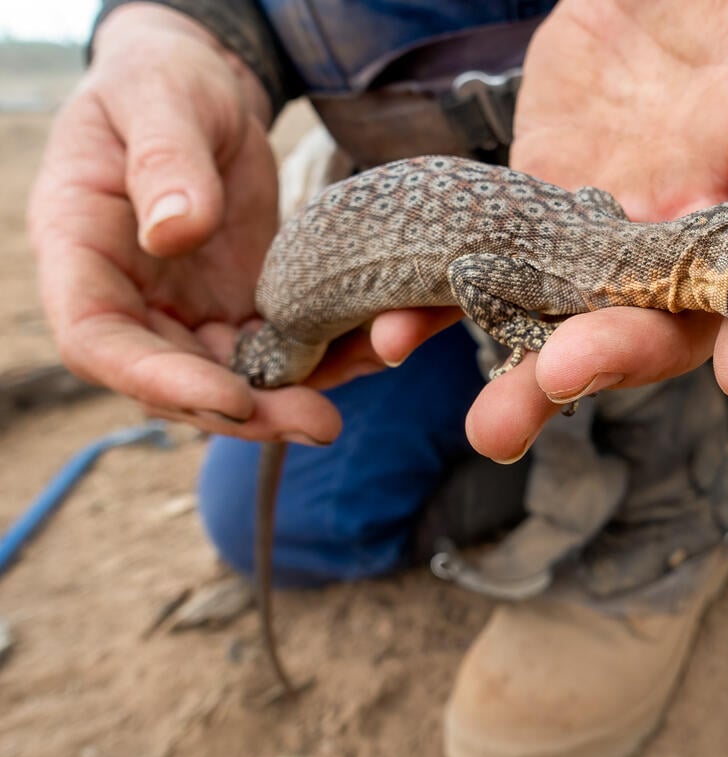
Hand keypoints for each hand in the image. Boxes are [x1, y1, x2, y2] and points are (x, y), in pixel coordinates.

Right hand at [28, 5, 347, 444]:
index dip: (159, 380)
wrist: (202, 87)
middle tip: (316, 422)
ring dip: (282, 402)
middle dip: (242, 411)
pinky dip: (317, 363)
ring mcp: (183, 308)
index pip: (100, 341)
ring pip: (226, 378)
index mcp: (82, 250)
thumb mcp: (159, 101)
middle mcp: (128, 295)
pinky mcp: (236, 306)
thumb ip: (161, 162)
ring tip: (340, 414)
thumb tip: (174, 232)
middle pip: (171, 380)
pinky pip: (273, 349)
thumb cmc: (165, 82)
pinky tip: (364, 360)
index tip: (231, 395)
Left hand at [394, 0, 727, 459]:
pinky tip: (399, 336)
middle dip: (593, 367)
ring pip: (551, 320)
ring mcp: (587, 249)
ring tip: (488, 424)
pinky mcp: (522, 216)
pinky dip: (435, 304)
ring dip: (513, 370)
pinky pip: (478, 268)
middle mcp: (660, 272)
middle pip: (631, 336)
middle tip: (549, 393)